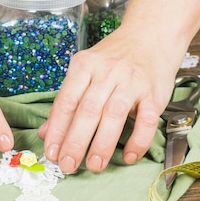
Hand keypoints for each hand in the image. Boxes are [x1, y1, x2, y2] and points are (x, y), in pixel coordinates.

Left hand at [38, 27, 177, 172]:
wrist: (151, 35)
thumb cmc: (113, 58)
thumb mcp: (84, 71)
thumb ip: (66, 102)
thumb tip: (45, 133)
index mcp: (83, 67)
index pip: (66, 102)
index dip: (57, 130)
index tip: (51, 153)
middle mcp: (107, 73)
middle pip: (87, 111)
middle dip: (76, 141)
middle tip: (68, 165)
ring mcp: (131, 82)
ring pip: (113, 115)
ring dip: (102, 144)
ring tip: (94, 165)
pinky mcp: (154, 93)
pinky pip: (147, 120)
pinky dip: (138, 140)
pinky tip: (128, 156)